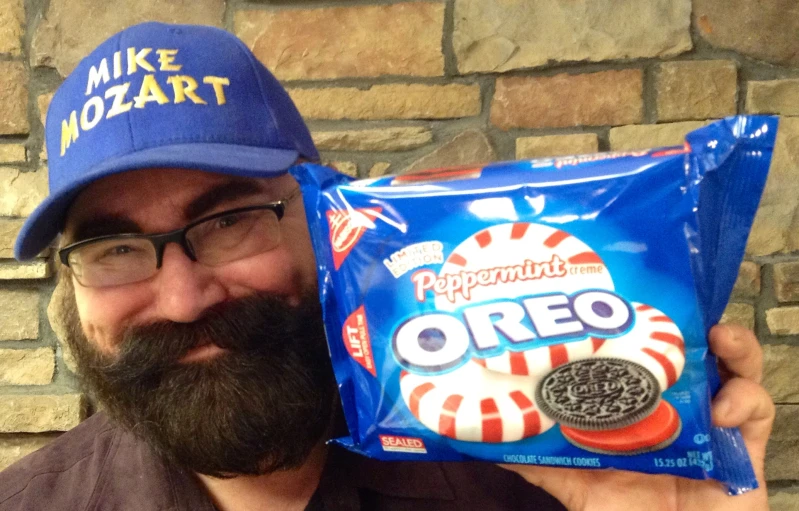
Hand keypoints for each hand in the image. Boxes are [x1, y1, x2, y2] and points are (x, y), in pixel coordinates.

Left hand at [501, 324, 774, 510]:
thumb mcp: (576, 483)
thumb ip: (539, 460)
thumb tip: (488, 437)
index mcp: (638, 404)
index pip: (641, 351)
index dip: (636, 321)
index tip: (618, 297)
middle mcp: (677, 404)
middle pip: (688, 346)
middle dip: (684, 319)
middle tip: (668, 304)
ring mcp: (714, 420)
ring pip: (733, 362)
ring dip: (730, 341)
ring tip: (715, 336)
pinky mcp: (748, 444)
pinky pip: (759, 407)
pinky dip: (746, 399)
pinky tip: (723, 411)